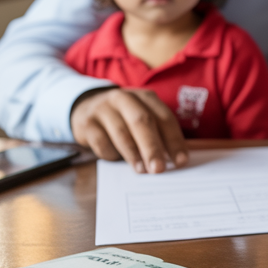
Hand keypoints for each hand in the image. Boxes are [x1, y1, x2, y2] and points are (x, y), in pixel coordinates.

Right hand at [70, 88, 187, 173]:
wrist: (87, 107)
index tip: (181, 160)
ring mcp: (103, 109)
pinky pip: (101, 141)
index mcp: (146, 98)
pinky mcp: (87, 122)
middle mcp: (125, 99)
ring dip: (133, 154)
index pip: (164, 118)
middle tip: (159, 168)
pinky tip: (117, 159)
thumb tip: (173, 160)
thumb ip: (157, 134)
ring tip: (142, 170)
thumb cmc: (124, 118)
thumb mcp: (142, 118)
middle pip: (142, 122)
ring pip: (121, 132)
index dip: (174, 140)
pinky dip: (111, 153)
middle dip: (152, 147)